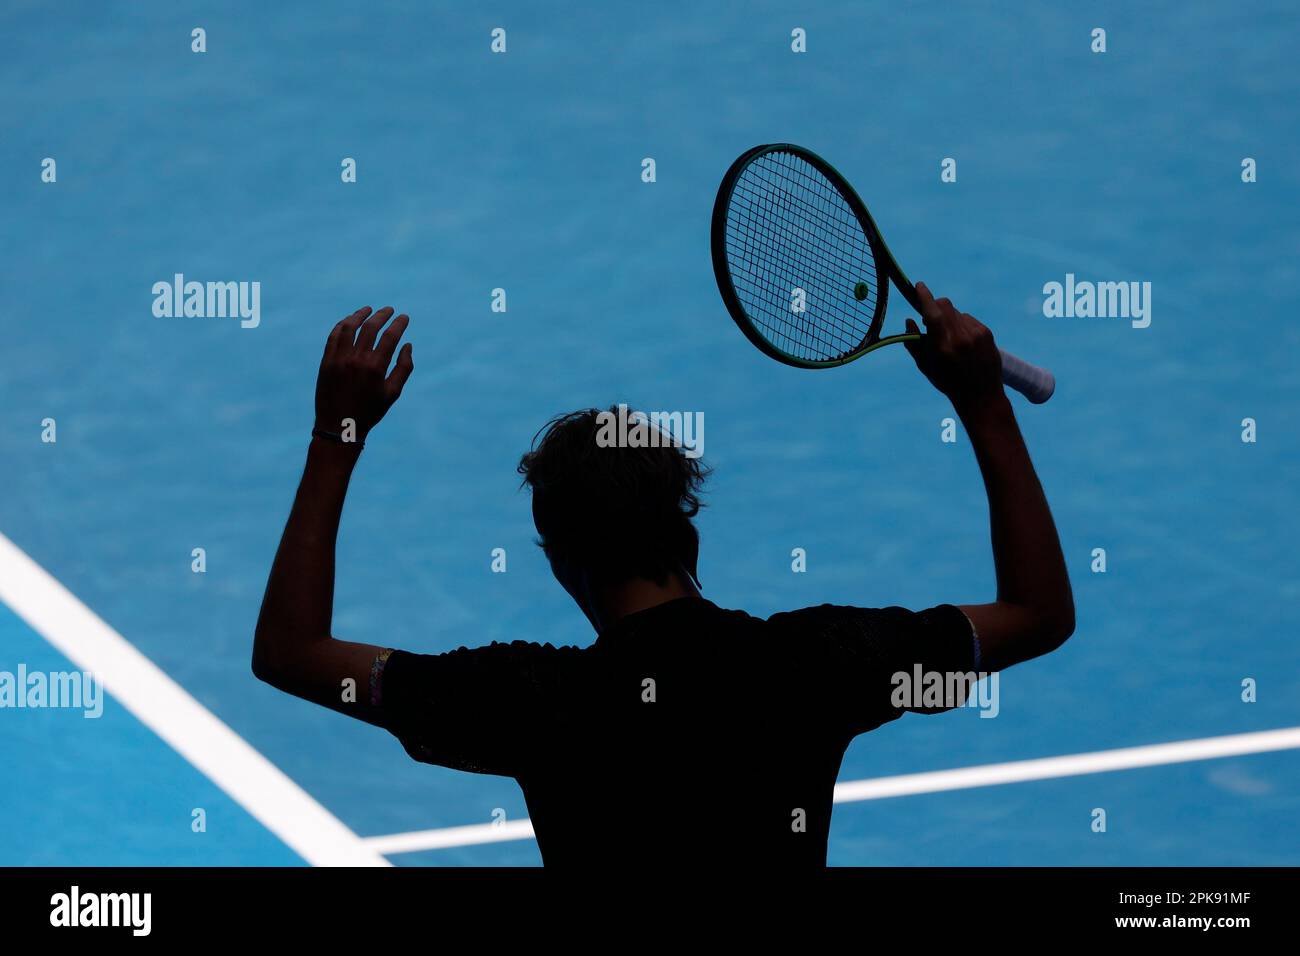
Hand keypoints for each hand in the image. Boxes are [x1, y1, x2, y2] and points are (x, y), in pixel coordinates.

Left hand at [314, 306, 413, 441]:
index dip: (399, 324)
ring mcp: (338, 359)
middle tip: (389, 310)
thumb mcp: (393, 393)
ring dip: (360, 315)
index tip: (404, 317)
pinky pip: (334, 336)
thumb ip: (404, 368)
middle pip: (370, 327)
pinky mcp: (326, 361)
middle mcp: (356, 360)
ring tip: (368, 310)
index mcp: (375, 368)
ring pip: (349, 327)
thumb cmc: (370, 411)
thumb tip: (407, 345)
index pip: (390, 337)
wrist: (339, 426)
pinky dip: (343, 325)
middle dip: (382, 315)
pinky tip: (350, 321)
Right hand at [903, 282, 1002, 408]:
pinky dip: (962, 325)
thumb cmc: (948, 382)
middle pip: (945, 305)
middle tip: (929, 319)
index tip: (919, 286)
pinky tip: (963, 342)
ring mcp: (975, 334)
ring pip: (957, 312)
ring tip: (949, 339)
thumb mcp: (925, 366)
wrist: (981, 395)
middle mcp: (960, 338)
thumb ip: (914, 343)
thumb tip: (909, 320)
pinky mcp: (986, 333)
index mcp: (942, 347)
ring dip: (949, 319)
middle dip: (935, 306)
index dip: (924, 296)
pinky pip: (969, 319)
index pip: (932, 312)